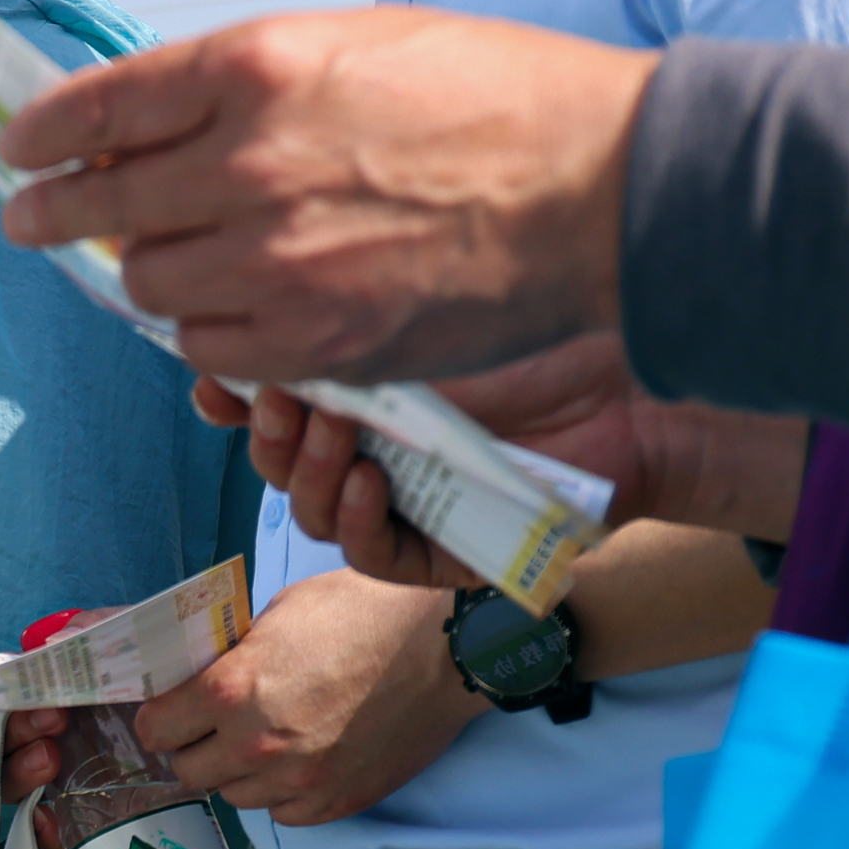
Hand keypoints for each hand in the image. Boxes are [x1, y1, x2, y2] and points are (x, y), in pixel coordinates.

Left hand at [0, 10, 651, 386]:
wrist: (603, 189)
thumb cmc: (498, 97)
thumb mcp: (358, 42)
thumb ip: (251, 83)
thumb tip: (161, 122)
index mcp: (255, 67)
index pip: (100, 107)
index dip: (44, 134)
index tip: (19, 147)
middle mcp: (247, 164)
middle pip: (103, 206)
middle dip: (55, 213)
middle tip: (33, 218)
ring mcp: (275, 261)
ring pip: (153, 285)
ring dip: (153, 273)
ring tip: (173, 261)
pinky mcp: (313, 341)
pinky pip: (212, 349)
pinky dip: (211, 332)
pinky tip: (237, 310)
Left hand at [123, 569, 477, 824]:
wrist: (447, 648)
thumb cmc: (366, 614)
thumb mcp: (281, 614)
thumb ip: (234, 656)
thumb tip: (204, 678)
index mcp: (231, 690)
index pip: (156, 729)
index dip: (162, 717)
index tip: (174, 710)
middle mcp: (256, 745)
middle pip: (189, 770)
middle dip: (196, 745)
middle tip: (218, 724)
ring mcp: (297, 782)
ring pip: (235, 795)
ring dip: (240, 771)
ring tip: (269, 738)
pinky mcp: (334, 803)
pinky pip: (282, 813)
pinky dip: (283, 792)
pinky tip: (303, 758)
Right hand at [231, 343, 810, 584]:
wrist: (638, 389)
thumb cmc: (545, 333)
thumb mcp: (426, 306)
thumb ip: (346, 309)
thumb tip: (246, 292)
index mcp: (362, 392)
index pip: (268, 401)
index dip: (230, 397)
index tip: (210, 381)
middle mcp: (376, 450)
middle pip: (280, 458)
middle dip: (268, 430)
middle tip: (278, 396)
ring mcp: (410, 505)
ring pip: (316, 510)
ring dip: (310, 471)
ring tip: (332, 429)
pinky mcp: (446, 555)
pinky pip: (376, 556)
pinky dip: (362, 522)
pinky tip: (373, 481)